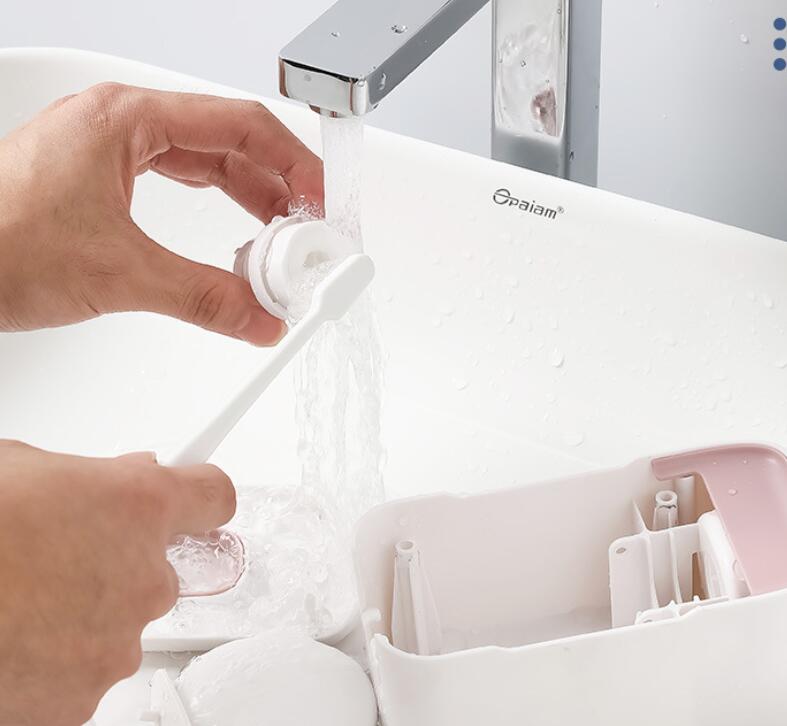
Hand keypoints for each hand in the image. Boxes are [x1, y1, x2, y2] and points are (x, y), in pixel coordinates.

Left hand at [0, 83, 323, 342]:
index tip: (321, 198)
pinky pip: (178, 184)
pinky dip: (214, 211)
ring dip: (248, 201)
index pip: (239, 124)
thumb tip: (258, 316)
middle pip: (228, 143)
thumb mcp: (119, 273)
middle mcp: (122, 127)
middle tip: (308, 229)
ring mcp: (110, 153)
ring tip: (279, 240)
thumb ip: (204, 296)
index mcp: (127, 120)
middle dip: (276, 187)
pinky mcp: (102, 182)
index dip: (293, 161)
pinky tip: (232, 237)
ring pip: (205, 165)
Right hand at [0, 440, 235, 725]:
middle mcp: (145, 576)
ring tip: (26, 601)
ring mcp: (119, 642)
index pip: (213, 495)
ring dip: (89, 614)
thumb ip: (90, 477)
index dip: (200, 498)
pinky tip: (17, 639)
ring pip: (122, 623)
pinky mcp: (83, 698)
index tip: (195, 503)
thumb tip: (111, 481)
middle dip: (123, 563)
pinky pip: (86, 671)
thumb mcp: (24, 469)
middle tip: (64, 557)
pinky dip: (59, 661)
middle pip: (160, 568)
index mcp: (139, 506)